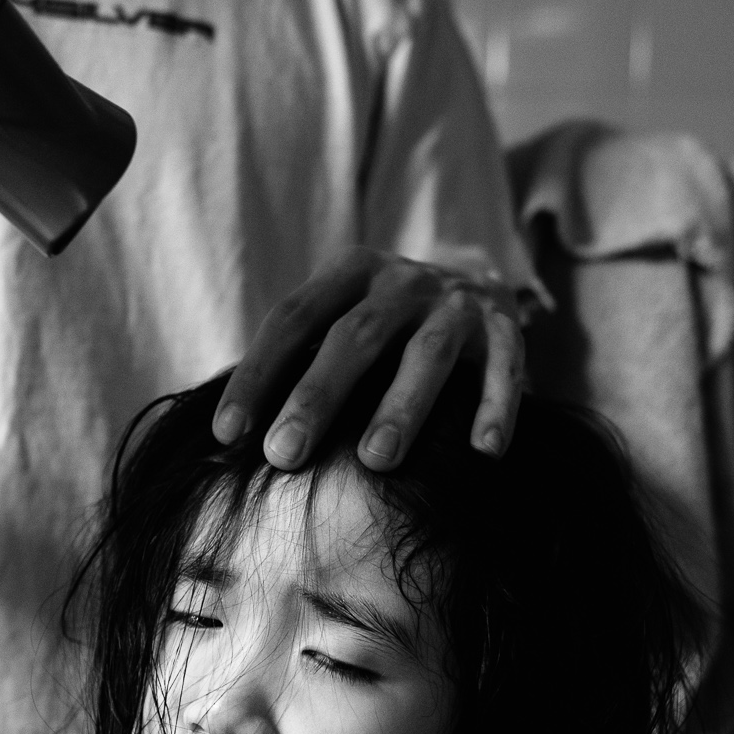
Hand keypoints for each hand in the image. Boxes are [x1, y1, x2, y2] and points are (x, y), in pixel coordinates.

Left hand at [212, 246, 524, 470]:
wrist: (476, 280)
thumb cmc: (385, 324)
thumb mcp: (343, 317)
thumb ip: (300, 357)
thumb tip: (231, 436)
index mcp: (351, 272)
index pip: (293, 318)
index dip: (258, 375)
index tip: (228, 433)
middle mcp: (403, 281)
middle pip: (356, 337)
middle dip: (317, 396)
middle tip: (284, 453)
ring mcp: (456, 304)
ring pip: (427, 354)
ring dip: (401, 407)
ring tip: (375, 461)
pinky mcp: (505, 329)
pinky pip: (503, 367)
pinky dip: (494, 407)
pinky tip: (483, 450)